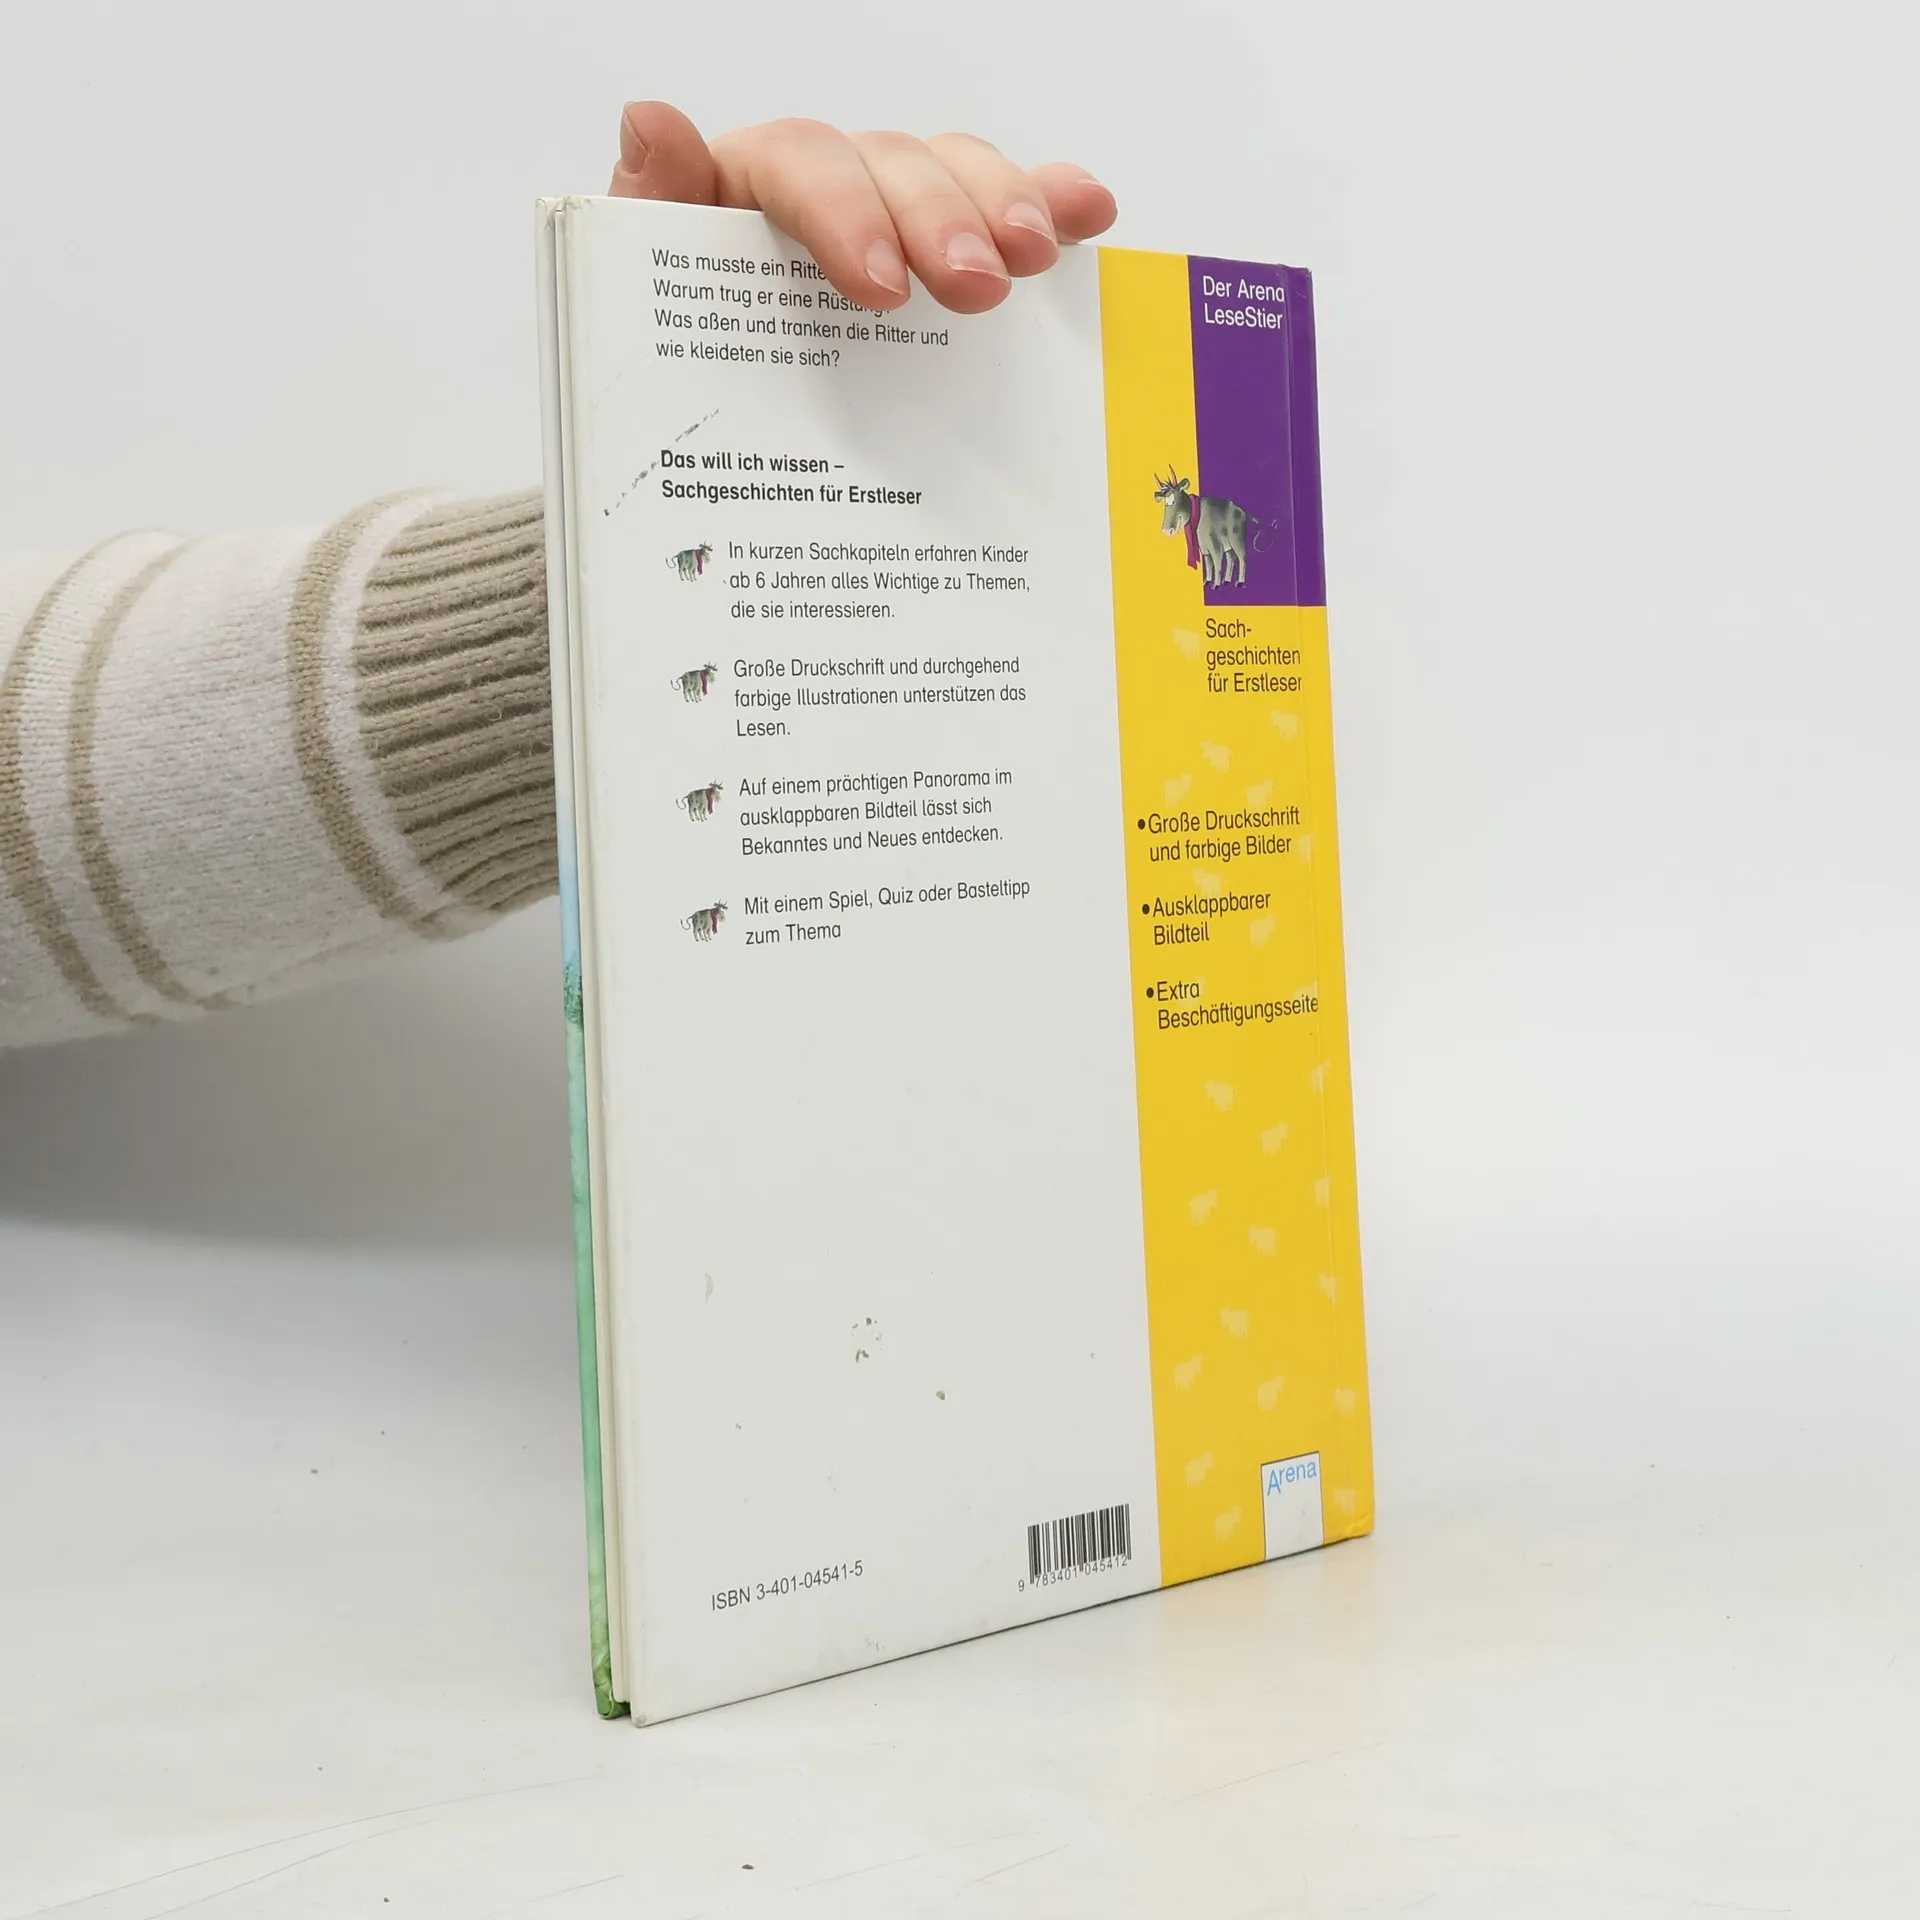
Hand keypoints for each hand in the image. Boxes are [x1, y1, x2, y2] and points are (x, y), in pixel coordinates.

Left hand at [609, 102, 1116, 315]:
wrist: (716, 451)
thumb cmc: (684, 362)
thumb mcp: (646, 305)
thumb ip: (644, 222)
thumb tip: (649, 124)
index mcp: (745, 191)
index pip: (801, 164)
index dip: (846, 212)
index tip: (882, 288)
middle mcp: (828, 187)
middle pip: (892, 163)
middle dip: (940, 218)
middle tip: (975, 288)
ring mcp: (896, 213)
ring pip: (952, 174)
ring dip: (1001, 205)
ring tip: (1036, 261)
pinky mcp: (948, 250)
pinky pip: (1005, 207)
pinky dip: (1051, 202)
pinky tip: (1089, 214)